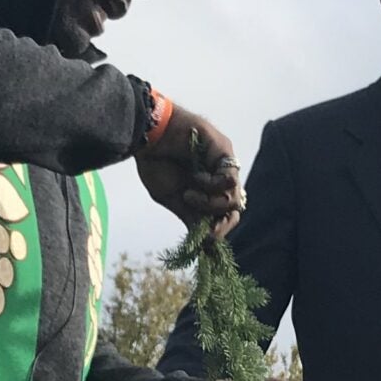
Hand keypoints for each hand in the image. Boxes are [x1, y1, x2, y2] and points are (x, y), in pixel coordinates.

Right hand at [136, 105, 244, 236]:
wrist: (145, 135)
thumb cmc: (156, 163)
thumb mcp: (173, 199)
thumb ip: (191, 218)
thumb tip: (207, 245)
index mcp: (207, 190)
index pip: (225, 216)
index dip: (218, 230)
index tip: (203, 237)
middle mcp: (219, 177)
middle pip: (234, 209)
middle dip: (219, 223)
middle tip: (201, 224)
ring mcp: (223, 164)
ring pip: (234, 197)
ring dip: (210, 204)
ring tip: (188, 195)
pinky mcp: (224, 150)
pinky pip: (228, 179)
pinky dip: (212, 186)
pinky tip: (196, 179)